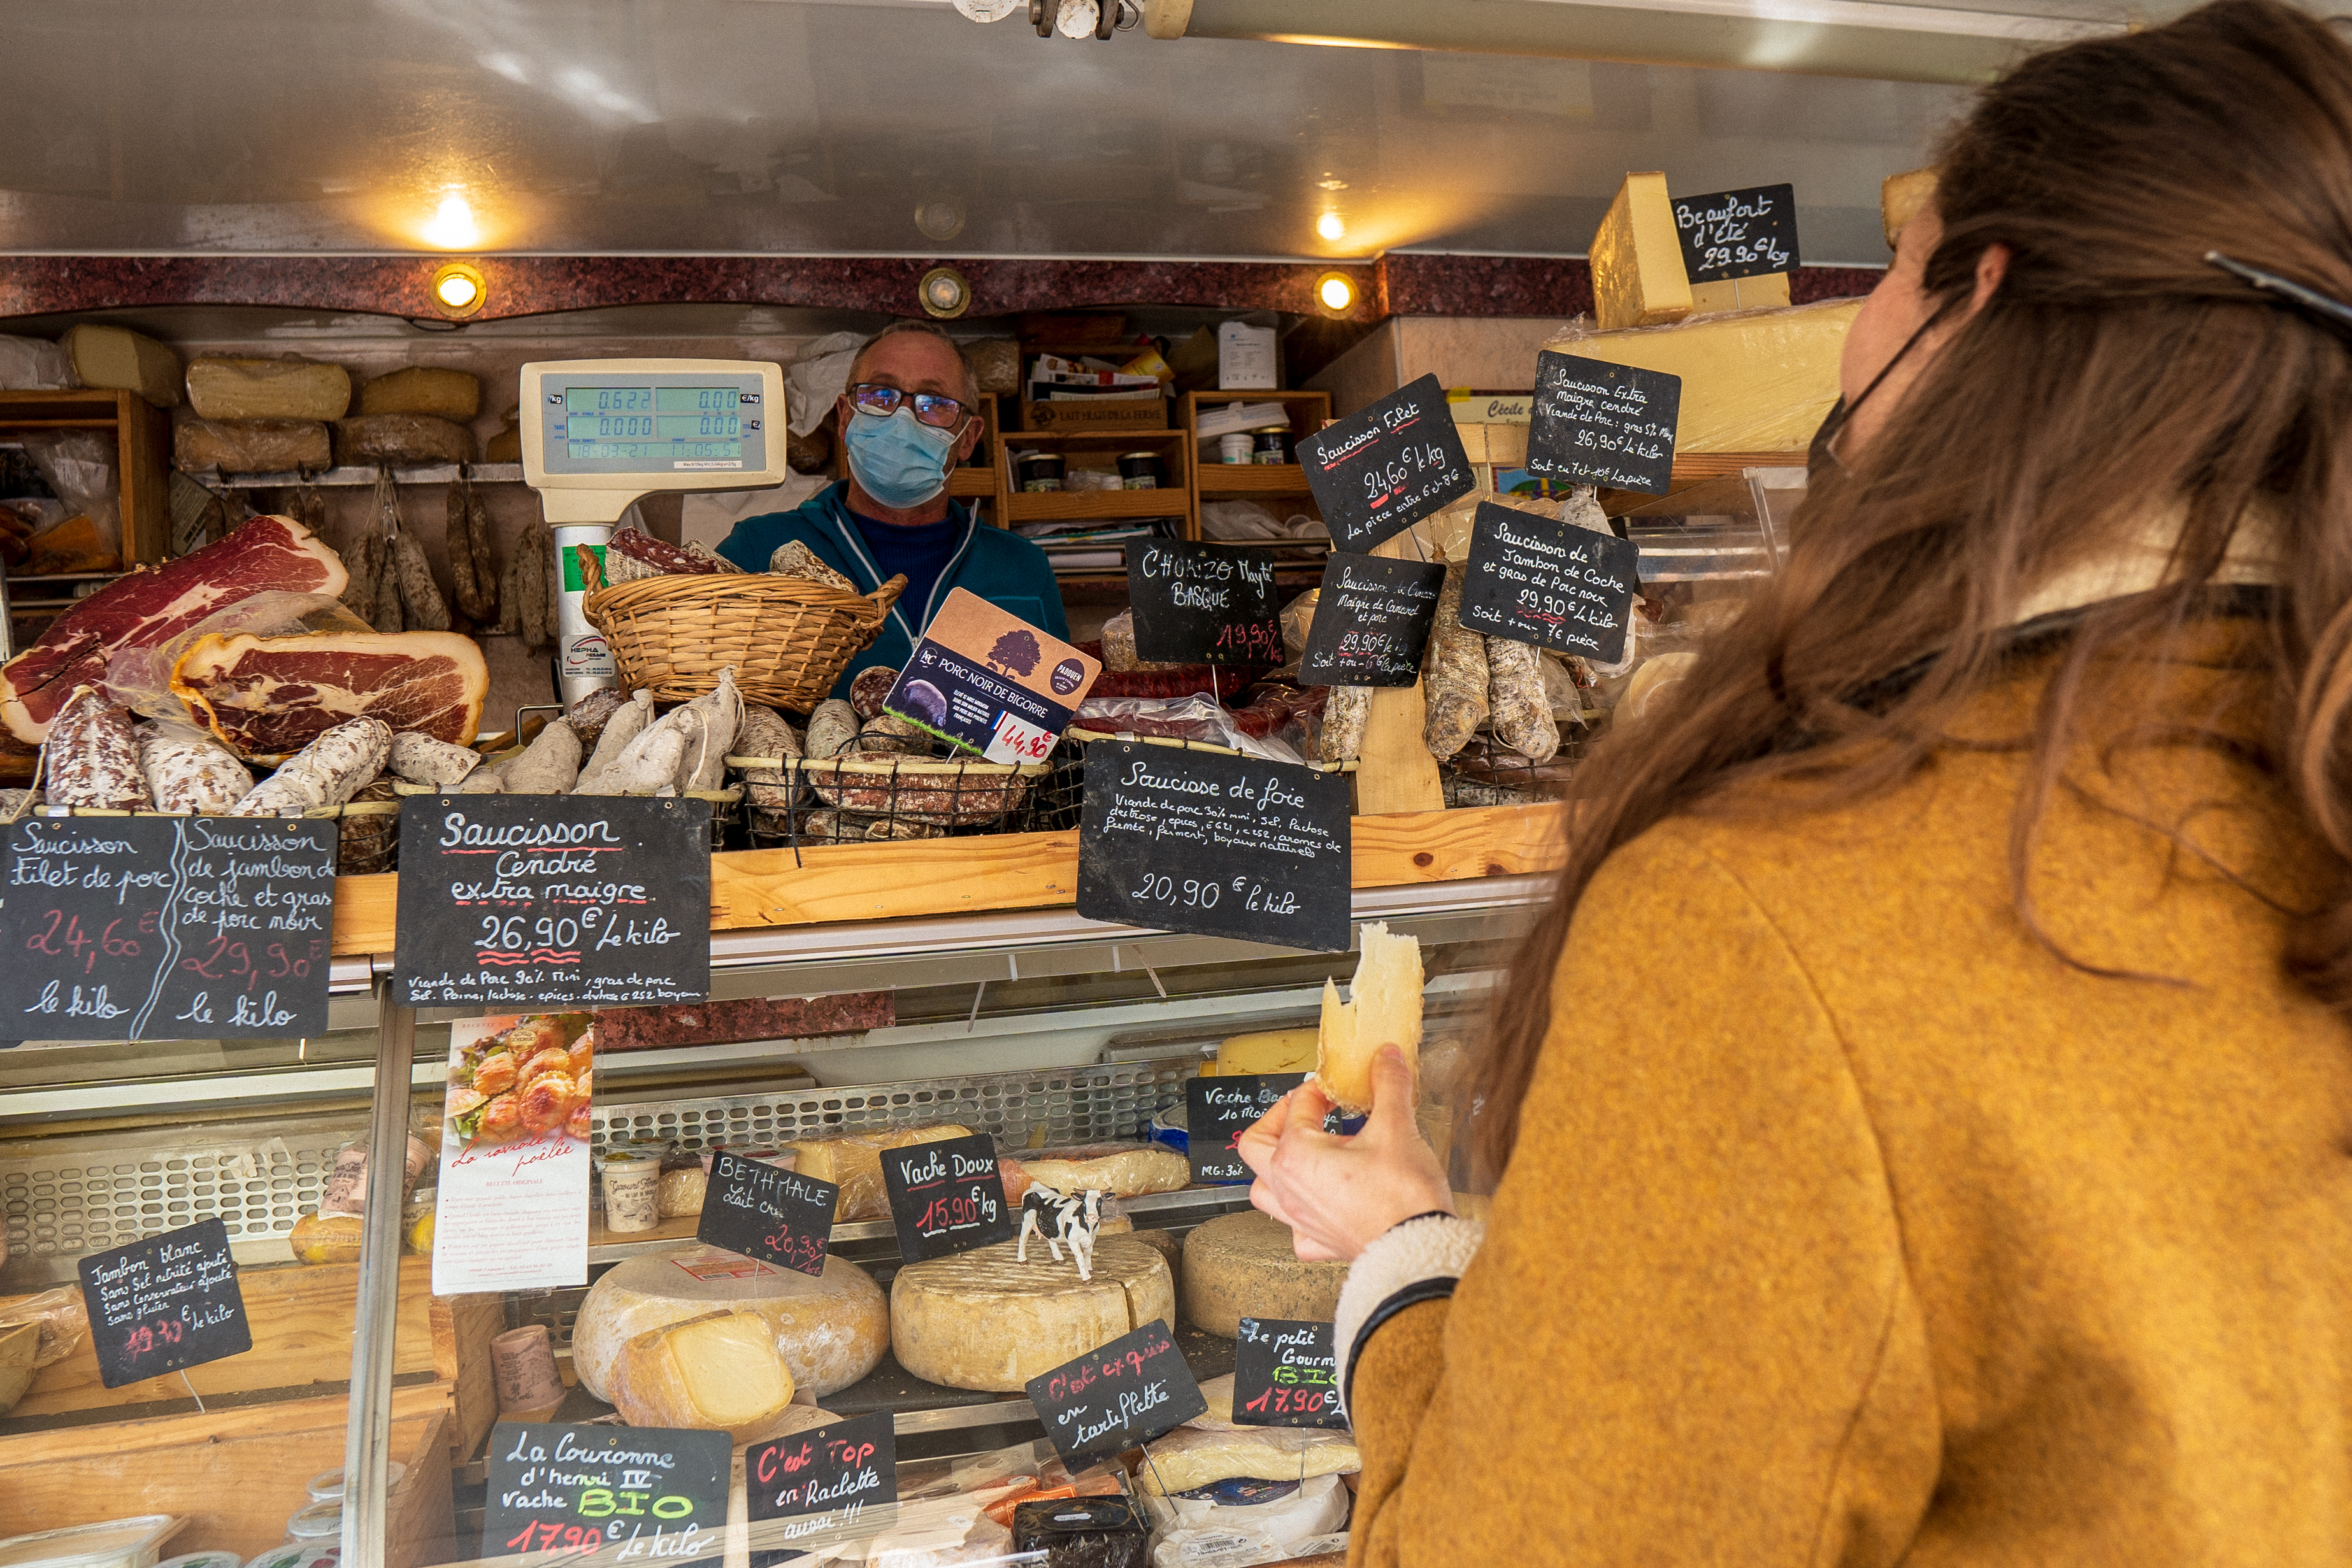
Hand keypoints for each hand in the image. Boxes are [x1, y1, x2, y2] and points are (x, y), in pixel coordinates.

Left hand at [1237, 1047, 1452, 1262]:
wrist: (1419, 1249)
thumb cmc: (1402, 1197)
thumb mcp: (1397, 1127)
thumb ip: (1389, 1085)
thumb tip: (1387, 1058)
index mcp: (1297, 1155)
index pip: (1296, 1108)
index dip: (1315, 1089)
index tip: (1333, 1085)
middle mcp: (1289, 1190)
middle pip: (1255, 1147)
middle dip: (1275, 1121)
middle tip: (1300, 1111)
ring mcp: (1301, 1221)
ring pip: (1264, 1191)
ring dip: (1274, 1167)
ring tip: (1297, 1153)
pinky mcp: (1321, 1244)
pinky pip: (1295, 1228)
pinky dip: (1299, 1212)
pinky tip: (1318, 1202)